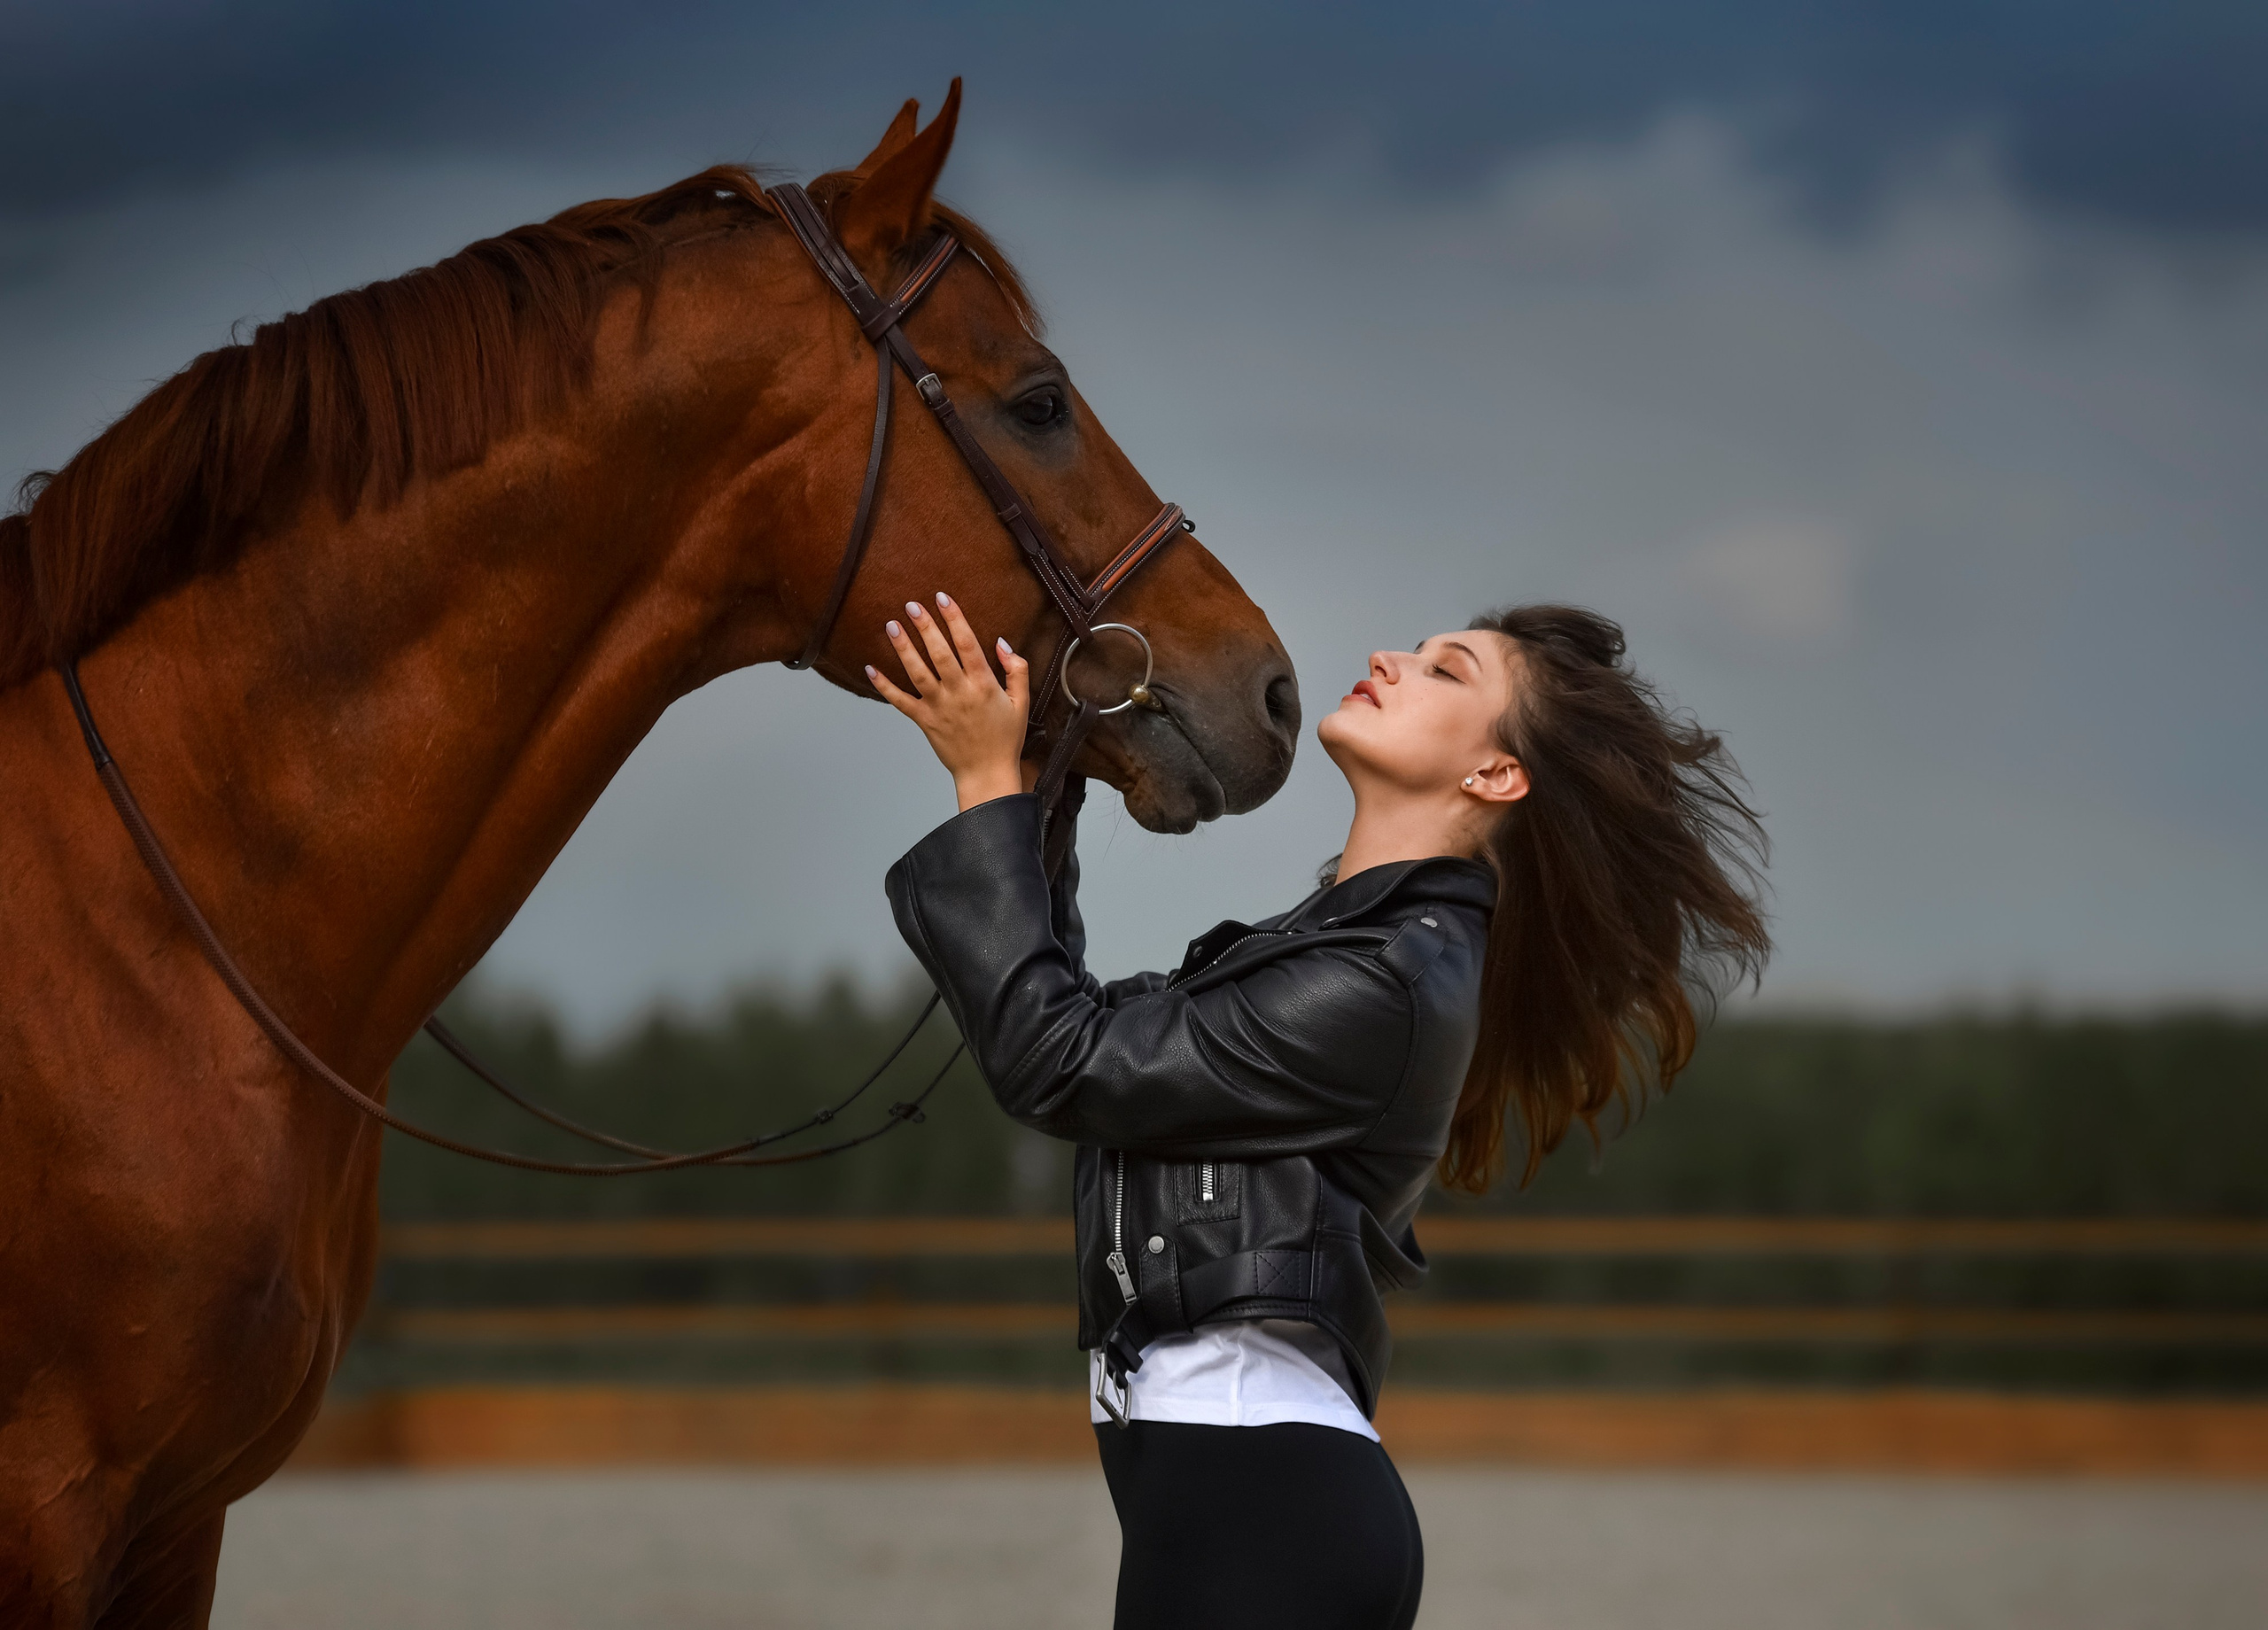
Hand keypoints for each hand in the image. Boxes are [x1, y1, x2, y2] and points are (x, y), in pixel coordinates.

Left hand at [868, 592, 1032, 810]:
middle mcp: (960, 693)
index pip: (967, 644)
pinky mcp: (925, 721)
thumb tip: (1001, 643)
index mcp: (984, 685)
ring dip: (904, 649)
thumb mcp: (1021, 702)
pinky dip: (885, 686)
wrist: (987, 773)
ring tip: (891, 626)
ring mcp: (940, 707)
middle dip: (925, 627)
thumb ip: (1016, 670)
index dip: (954, 619)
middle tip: (912, 605)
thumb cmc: (1005, 738)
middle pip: (939, 654)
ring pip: (918, 673)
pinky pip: (901, 702)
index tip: (943, 598)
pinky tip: (871, 669)